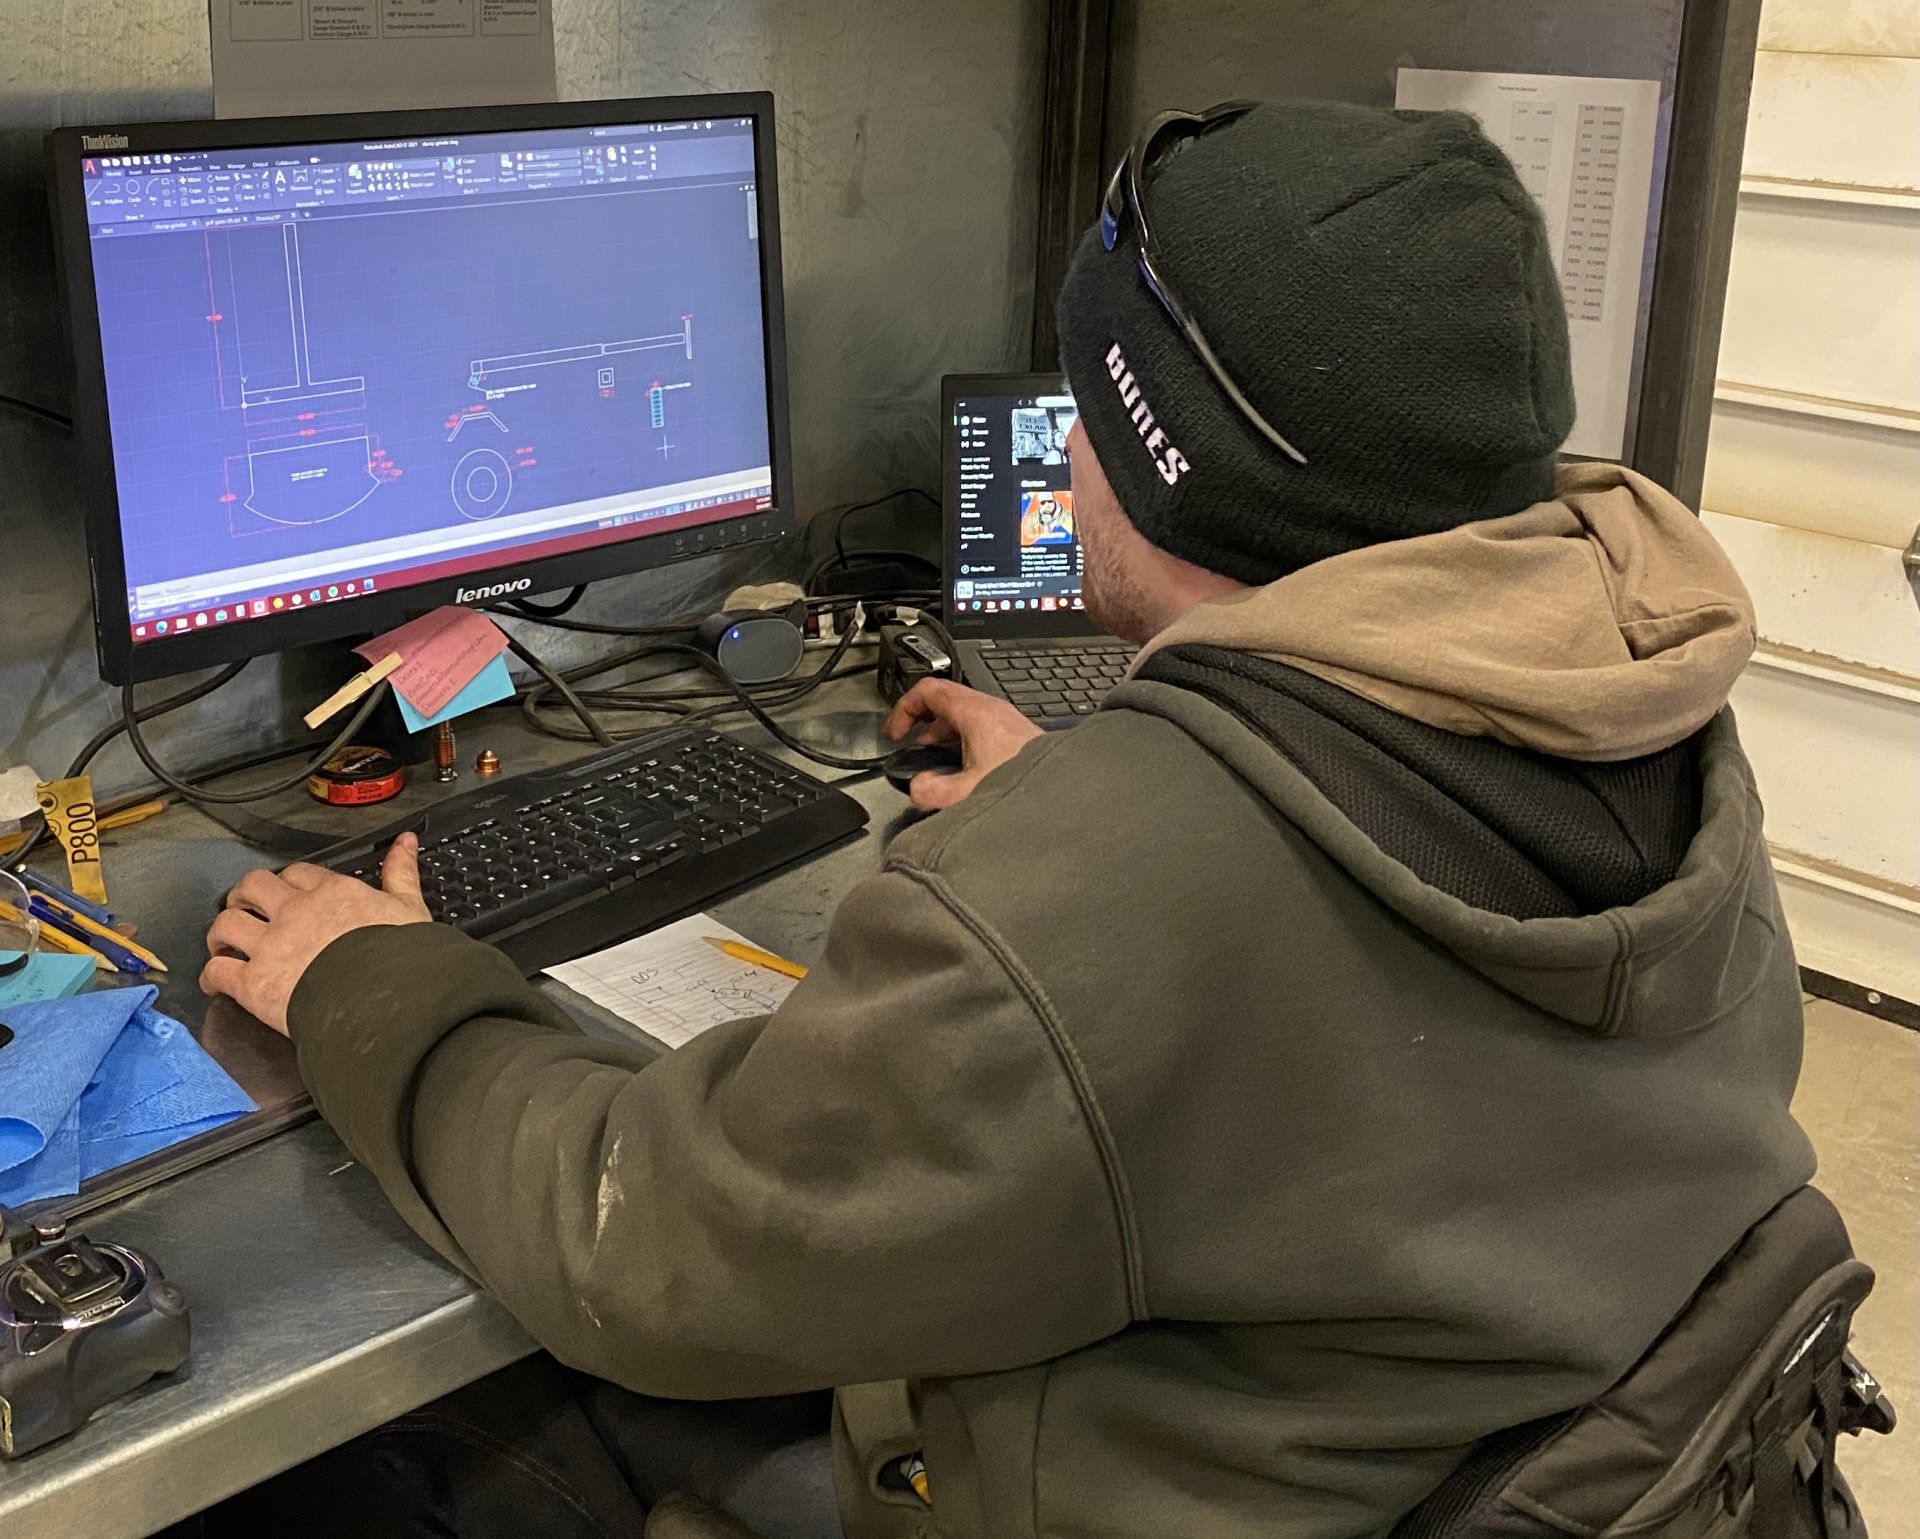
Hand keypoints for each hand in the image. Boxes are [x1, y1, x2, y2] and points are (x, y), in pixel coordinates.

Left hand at [199, 833, 432, 1035]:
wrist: (385, 1003)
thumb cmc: (403, 959)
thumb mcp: (410, 909)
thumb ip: (401, 874)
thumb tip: (406, 842)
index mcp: (332, 893)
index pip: (299, 873)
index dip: (290, 881)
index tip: (291, 892)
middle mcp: (295, 912)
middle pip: (253, 887)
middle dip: (243, 896)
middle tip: (245, 907)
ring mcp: (271, 946)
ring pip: (227, 924)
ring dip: (220, 933)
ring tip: (223, 943)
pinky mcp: (254, 983)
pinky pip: (217, 972)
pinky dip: (210, 977)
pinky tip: (215, 983)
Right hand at [882, 679, 1041, 811]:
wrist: (1065, 792)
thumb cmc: (1024, 784)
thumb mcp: (966, 793)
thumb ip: (931, 791)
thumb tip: (918, 788)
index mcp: (976, 713)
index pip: (927, 690)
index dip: (903, 709)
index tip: (894, 733)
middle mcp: (992, 711)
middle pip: (945, 702)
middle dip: (921, 724)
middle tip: (909, 745)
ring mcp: (1006, 722)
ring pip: (963, 717)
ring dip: (941, 736)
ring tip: (932, 762)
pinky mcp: (1016, 738)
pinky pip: (980, 730)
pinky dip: (961, 744)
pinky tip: (961, 772)